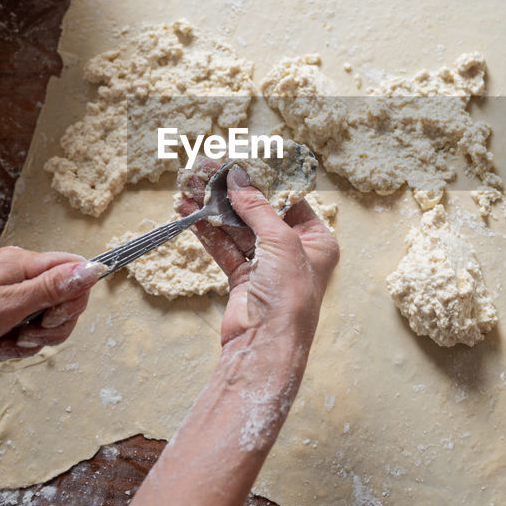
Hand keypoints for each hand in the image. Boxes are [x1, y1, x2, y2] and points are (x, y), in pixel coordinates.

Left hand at [0, 246, 103, 381]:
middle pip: (63, 300)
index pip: (73, 268)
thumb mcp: (4, 308)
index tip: (52, 317)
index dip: (73, 298)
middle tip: (23, 335)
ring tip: (0, 345)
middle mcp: (15, 276)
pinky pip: (22, 335)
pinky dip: (10, 348)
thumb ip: (51, 288)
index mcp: (19, 262)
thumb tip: (92, 269)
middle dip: (49, 327)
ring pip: (44, 323)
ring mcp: (6, 297)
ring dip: (27, 342)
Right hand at [177, 158, 338, 349]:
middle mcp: (293, 251)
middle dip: (229, 190)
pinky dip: (206, 230)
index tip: (238, 160)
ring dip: (212, 207)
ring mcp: (266, 265)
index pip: (287, 199)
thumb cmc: (289, 296)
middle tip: (204, 168)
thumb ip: (257, 206)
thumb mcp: (280, 242)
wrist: (266, 345)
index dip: (262, 178)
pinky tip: (189, 212)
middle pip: (257, 210)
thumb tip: (238, 176)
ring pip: (236, 227)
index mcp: (316, 240)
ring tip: (188, 186)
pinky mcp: (243, 278)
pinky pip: (223, 247)